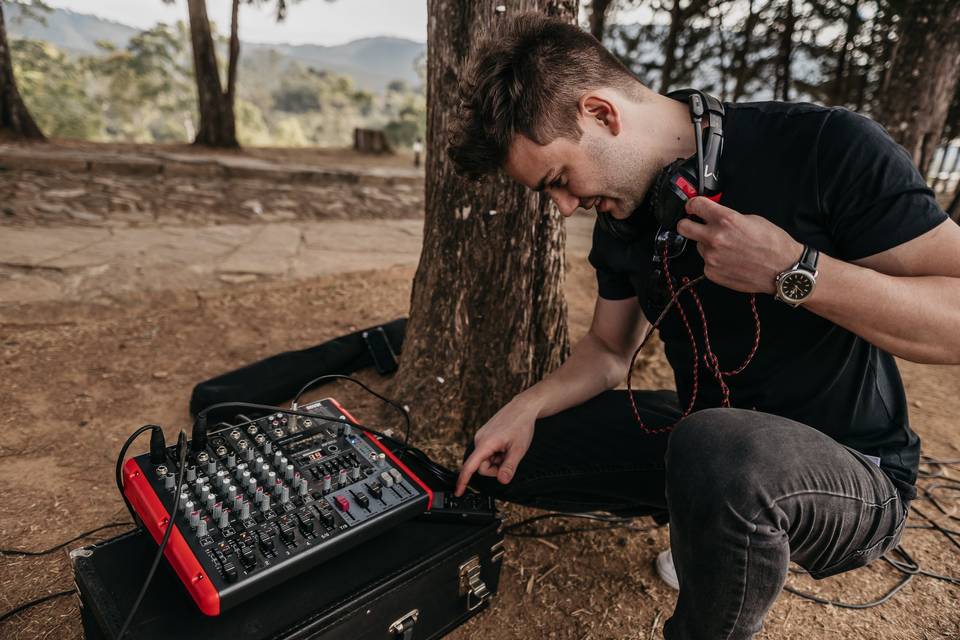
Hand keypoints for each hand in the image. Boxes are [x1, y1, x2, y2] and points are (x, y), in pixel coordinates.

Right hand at [455, 395, 538, 495]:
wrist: (523, 408)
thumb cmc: (520, 425)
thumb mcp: (518, 450)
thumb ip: (509, 467)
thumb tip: (502, 481)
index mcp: (485, 444)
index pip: (470, 466)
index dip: (464, 481)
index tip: (458, 492)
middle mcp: (479, 439)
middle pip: (482, 466)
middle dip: (495, 467)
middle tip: (509, 457)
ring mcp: (481, 437)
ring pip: (486, 459)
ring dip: (497, 460)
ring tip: (508, 449)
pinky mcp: (485, 436)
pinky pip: (488, 452)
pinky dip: (497, 453)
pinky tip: (506, 445)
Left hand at [676, 197, 803, 293]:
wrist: (783, 270)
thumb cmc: (773, 244)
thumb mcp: (752, 219)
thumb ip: (728, 216)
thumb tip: (714, 215)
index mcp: (726, 220)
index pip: (695, 205)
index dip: (693, 205)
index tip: (692, 207)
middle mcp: (715, 238)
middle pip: (683, 227)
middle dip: (687, 224)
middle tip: (694, 225)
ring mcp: (712, 257)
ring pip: (698, 246)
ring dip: (708, 245)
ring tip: (728, 248)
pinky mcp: (712, 273)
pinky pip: (706, 262)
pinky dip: (715, 261)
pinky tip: (731, 261)